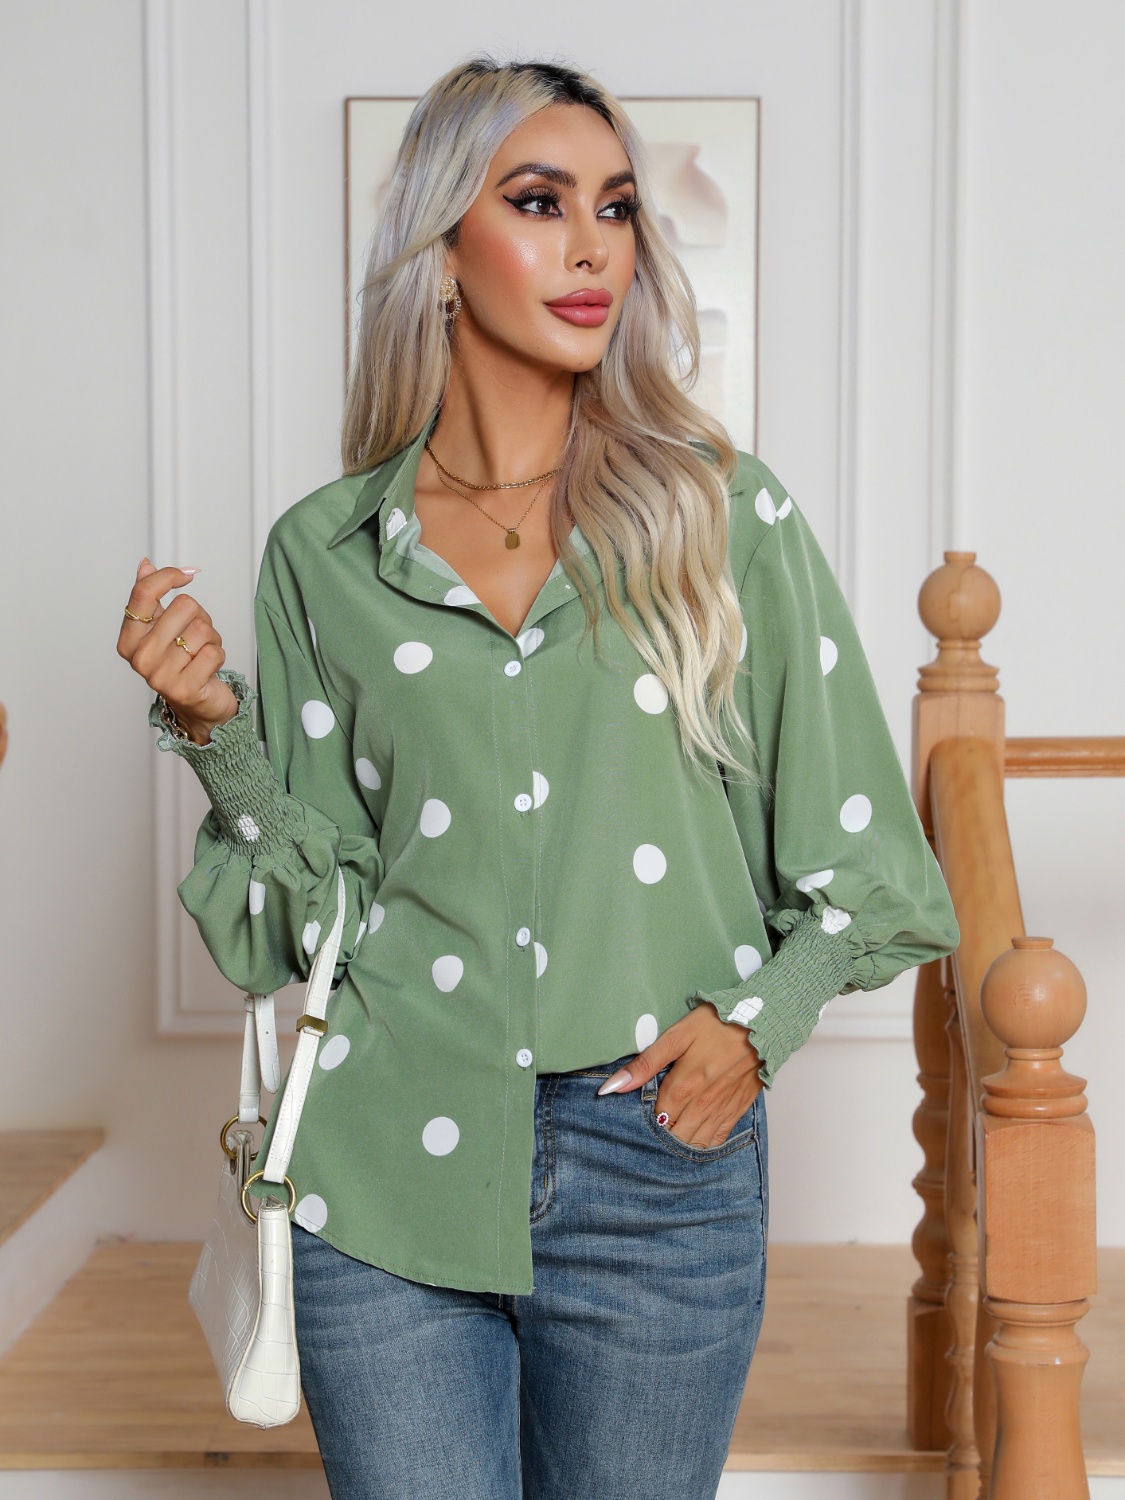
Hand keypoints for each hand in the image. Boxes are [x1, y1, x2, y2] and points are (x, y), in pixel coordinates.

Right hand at [116, 558, 238, 745]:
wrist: (197, 707)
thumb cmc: (181, 662)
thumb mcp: (163, 628)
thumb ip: (151, 598)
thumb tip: (144, 564)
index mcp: (129, 639)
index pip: (144, 593)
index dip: (169, 575)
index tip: (188, 573)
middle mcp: (140, 658)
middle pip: (184, 605)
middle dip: (200, 616)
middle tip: (195, 637)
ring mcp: (160, 675)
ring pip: (202, 629)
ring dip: (212, 638)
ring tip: (201, 654)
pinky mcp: (184, 689)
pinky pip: (214, 652)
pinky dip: (218, 655)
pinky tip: (208, 668)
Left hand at [597, 1002, 763, 1147]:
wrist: (764, 1022)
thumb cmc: (717, 1023)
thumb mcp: (677, 1035)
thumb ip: (645, 1064)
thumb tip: (611, 1088)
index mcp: (684, 1087)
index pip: (655, 1120)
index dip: (644, 1120)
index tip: (638, 1114)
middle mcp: (703, 1105)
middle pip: (674, 1137)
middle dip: (661, 1135)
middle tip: (652, 1125)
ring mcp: (722, 1110)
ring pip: (695, 1143)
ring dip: (680, 1143)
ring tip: (670, 1133)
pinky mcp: (738, 1110)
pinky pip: (717, 1140)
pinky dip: (703, 1144)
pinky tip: (694, 1138)